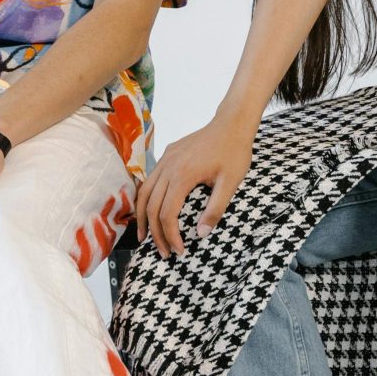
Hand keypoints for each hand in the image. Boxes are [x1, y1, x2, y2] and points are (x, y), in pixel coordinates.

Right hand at [139, 118, 253, 256]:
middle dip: (155, 233)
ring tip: (144, 236)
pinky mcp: (167, 155)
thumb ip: (215, 210)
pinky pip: (149, 180)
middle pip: (152, 207)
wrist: (232, 123)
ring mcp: (165, 159)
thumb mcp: (230, 183)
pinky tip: (149, 210)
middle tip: (164, 252)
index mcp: (182, 176)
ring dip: (143, 217)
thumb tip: (201, 234)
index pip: (167, 214)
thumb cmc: (234, 152)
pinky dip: (146, 199)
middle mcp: (167, 167)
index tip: (179, 250)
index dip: (170, 236)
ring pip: (144, 193)